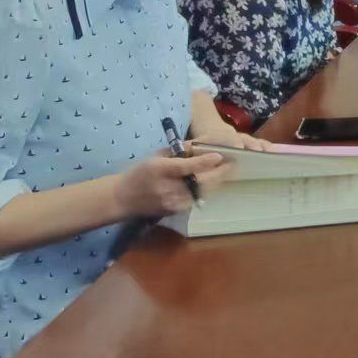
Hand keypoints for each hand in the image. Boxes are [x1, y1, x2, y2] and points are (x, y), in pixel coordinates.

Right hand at [114, 150, 230, 217]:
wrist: (123, 199)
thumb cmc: (139, 173)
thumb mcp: (155, 157)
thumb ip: (177, 152)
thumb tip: (199, 147)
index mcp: (160, 171)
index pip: (185, 168)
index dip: (204, 162)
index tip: (219, 155)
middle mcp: (168, 188)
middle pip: (198, 182)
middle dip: (219, 173)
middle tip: (234, 162)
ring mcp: (173, 202)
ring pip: (201, 192)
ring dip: (217, 181)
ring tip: (229, 170)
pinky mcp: (176, 210)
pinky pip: (196, 198)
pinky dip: (208, 189)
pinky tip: (215, 181)